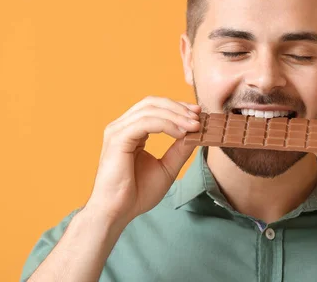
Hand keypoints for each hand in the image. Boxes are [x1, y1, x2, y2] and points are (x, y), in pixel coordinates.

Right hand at [85, 96, 200, 226]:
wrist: (118, 212)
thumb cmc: (137, 193)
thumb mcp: (167, 167)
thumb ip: (180, 149)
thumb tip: (197, 132)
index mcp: (131, 131)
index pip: (154, 108)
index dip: (177, 107)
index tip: (199, 114)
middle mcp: (122, 127)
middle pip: (152, 102)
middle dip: (178, 107)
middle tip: (199, 116)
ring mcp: (118, 131)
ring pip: (150, 110)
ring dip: (176, 115)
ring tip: (194, 125)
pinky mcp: (118, 139)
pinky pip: (146, 123)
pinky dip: (166, 124)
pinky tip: (181, 133)